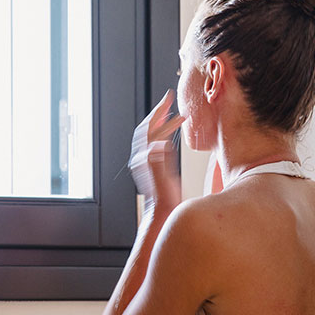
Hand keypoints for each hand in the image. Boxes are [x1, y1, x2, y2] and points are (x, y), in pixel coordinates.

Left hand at [129, 90, 184, 211]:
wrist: (161, 215)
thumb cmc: (164, 202)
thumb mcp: (164, 182)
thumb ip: (158, 164)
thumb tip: (157, 145)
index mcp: (145, 157)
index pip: (149, 128)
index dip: (159, 112)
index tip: (168, 99)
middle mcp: (142, 156)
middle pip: (147, 128)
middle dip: (158, 112)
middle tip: (169, 99)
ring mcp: (146, 160)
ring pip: (150, 134)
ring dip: (160, 121)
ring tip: (172, 112)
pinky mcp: (151, 165)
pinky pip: (155, 142)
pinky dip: (162, 132)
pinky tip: (171, 132)